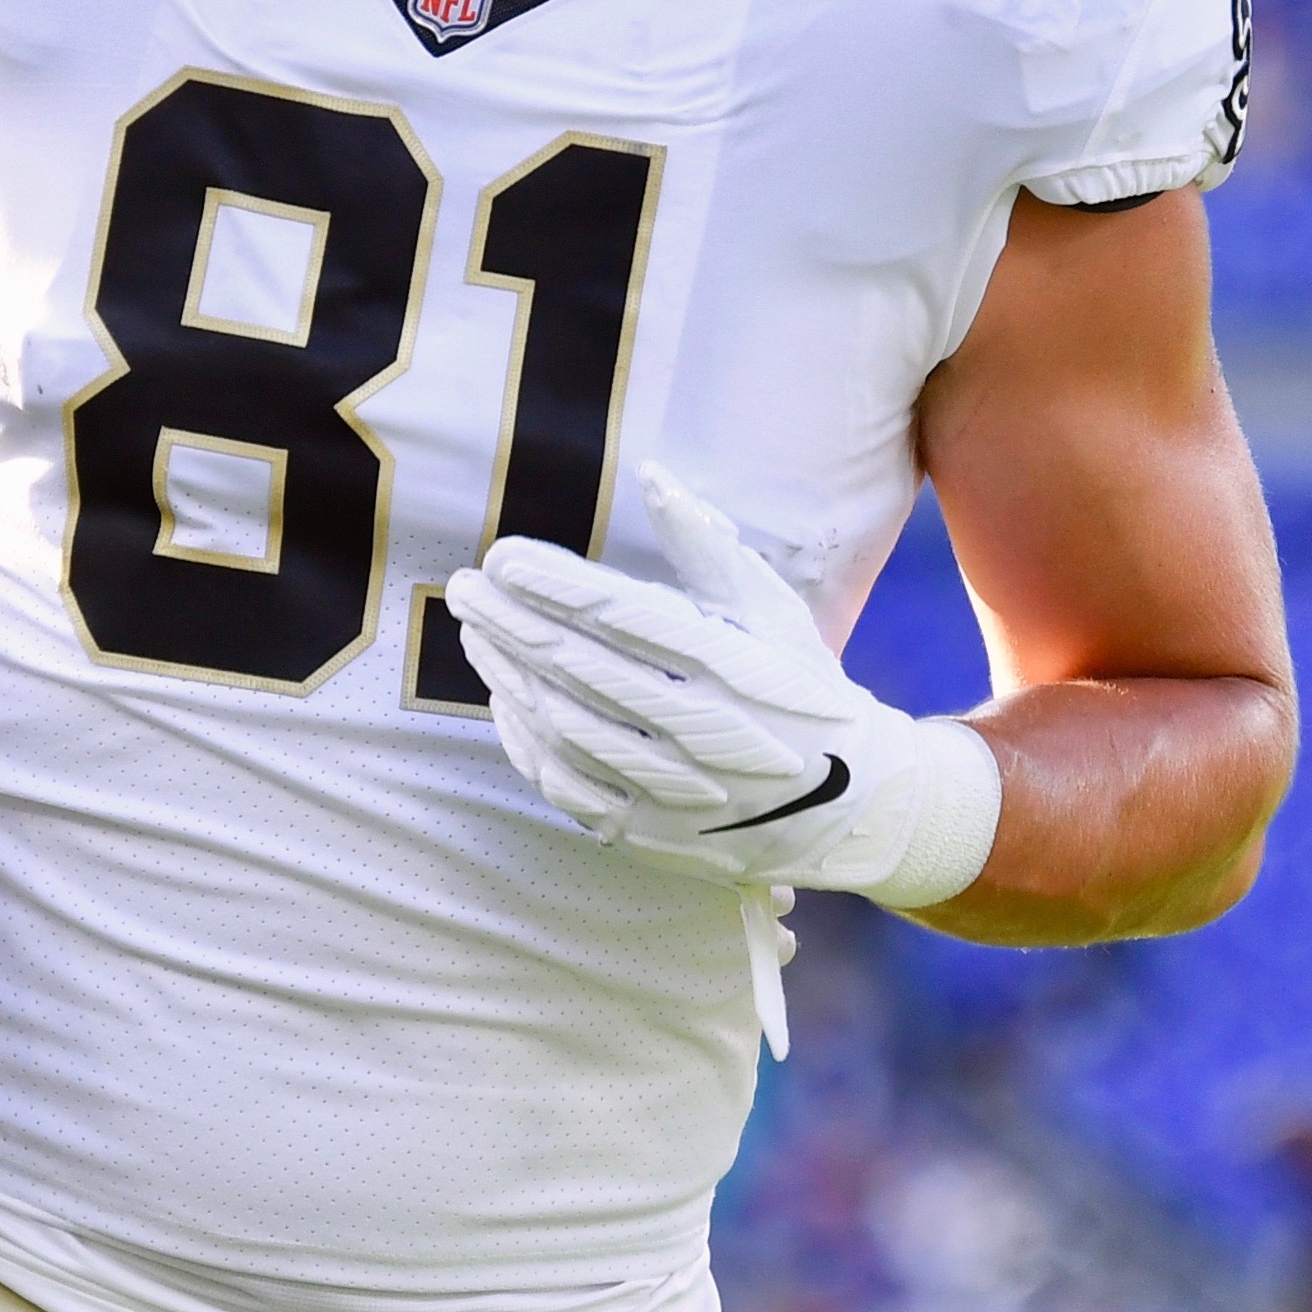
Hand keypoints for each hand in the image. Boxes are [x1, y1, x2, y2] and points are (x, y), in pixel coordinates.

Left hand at [444, 465, 1002, 907]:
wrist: (847, 807)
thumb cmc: (800, 689)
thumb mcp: (773, 610)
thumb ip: (707, 546)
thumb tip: (654, 477)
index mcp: (732, 664)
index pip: (622, 616)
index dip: (553, 585)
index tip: (502, 556)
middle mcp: (701, 729)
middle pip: (580, 668)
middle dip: (512, 623)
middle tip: (464, 586)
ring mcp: (673, 789)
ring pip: (565, 727)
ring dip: (509, 675)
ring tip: (475, 633)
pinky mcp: (652, 834)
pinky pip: (568, 787)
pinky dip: (527, 743)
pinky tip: (504, 701)